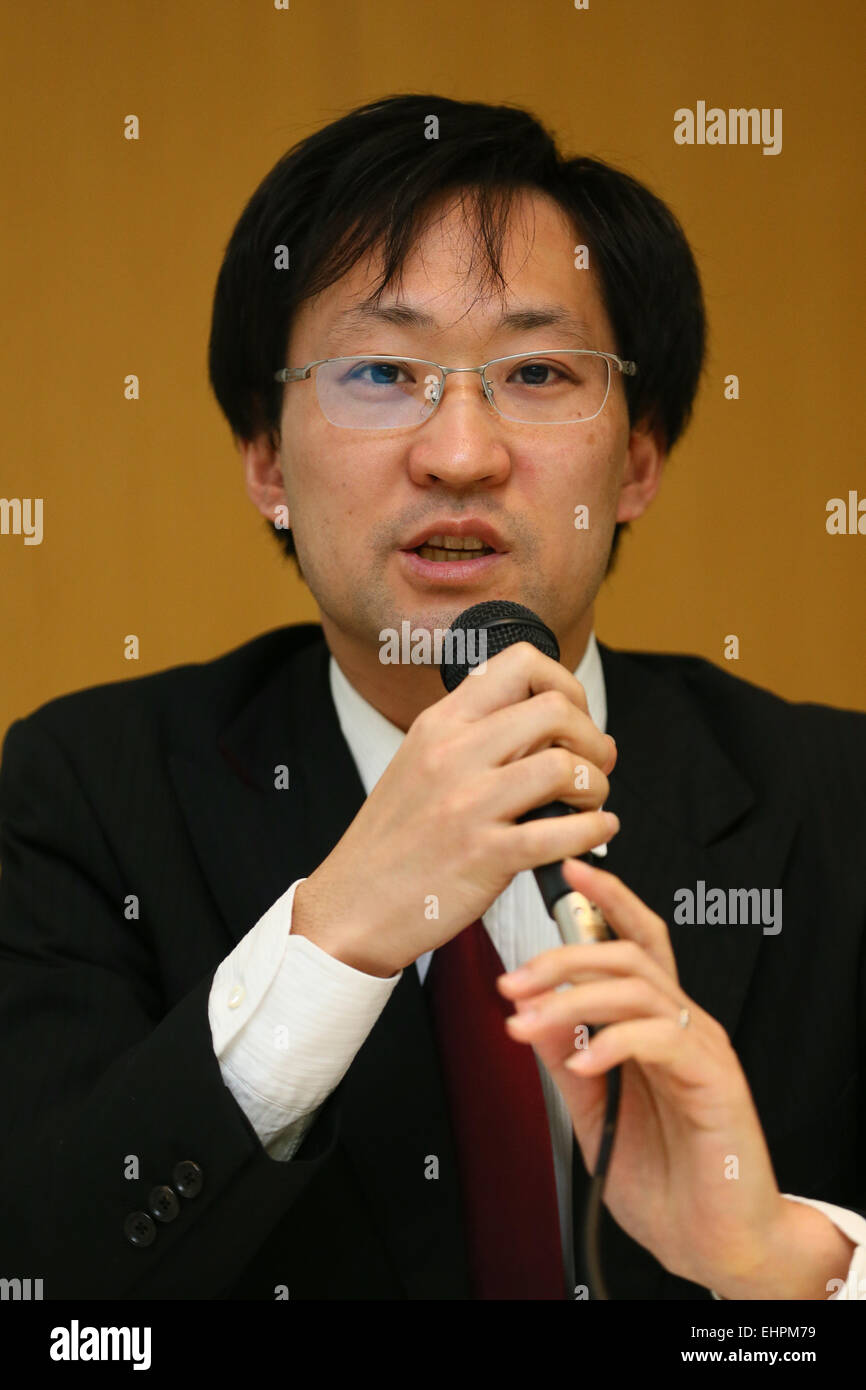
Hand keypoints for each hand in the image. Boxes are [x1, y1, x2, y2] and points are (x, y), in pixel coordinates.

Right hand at [292, 643, 618, 976]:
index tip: (574, 720)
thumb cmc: (395, 841)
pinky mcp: (483, 855)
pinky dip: (595, 830)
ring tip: (589, 805)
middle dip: (592, 738)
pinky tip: (594, 833)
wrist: (351, 905)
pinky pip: (562, 831)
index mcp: (439, 723)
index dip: (566, 685)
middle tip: (593, 766)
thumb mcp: (421, 764)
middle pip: (556, 709)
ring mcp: (467, 804)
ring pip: (565, 766)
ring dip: (596, 786)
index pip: (521, 663)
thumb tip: (564, 729)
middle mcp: (452, 753)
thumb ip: (480, 739)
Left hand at [498, 857, 848, 1296]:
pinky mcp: (715, 1080)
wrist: (711, 1242)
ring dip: (574, 997)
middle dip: (564, 955)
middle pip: (629, 954)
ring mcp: (702, 1048)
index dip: (608, 902)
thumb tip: (531, 1012)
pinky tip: (580, 1061)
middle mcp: (682, 1025)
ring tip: (526, 1022)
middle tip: (512, 980)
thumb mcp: (593, 1110)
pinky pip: (660, 1039)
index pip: (635, 943)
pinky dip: (613, 1041)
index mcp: (655, 1024)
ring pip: (639, 987)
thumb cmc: (663, 1177)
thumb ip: (568, 1057)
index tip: (569, 872)